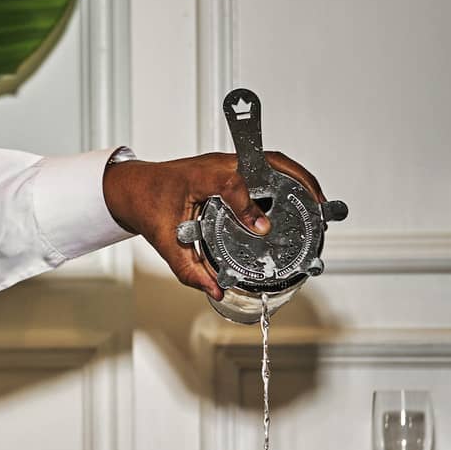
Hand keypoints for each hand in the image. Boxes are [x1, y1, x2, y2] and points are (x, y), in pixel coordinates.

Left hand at [102, 150, 325, 298]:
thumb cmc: (147, 205)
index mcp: (199, 177)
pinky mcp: (231, 167)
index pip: (231, 183)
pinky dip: (287, 178)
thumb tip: (214, 288)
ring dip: (298, 177)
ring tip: (317, 202)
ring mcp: (226, 162)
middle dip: (297, 181)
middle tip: (317, 207)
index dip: (249, 206)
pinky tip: (298, 197)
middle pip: (266, 161)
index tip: (263, 227)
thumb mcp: (165, 242)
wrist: (133, 188)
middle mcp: (217, 165)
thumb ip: (189, 268)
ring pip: (272, 161)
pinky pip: (266, 166)